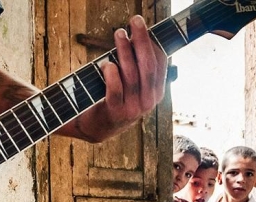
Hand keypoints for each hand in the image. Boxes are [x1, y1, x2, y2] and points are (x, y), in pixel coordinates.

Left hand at [67, 15, 166, 141]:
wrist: (96, 127)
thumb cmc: (112, 98)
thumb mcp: (131, 84)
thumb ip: (137, 66)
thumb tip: (140, 35)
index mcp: (156, 93)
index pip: (159, 63)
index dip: (152, 42)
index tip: (143, 26)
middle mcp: (148, 102)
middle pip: (148, 65)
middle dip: (142, 40)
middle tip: (135, 21)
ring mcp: (133, 109)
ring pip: (131, 75)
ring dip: (125, 51)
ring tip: (119, 34)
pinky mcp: (115, 113)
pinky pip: (115, 89)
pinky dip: (111, 74)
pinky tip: (106, 64)